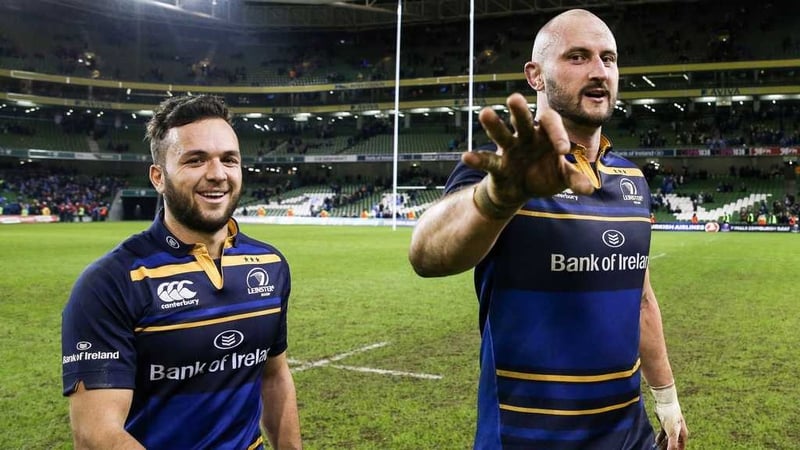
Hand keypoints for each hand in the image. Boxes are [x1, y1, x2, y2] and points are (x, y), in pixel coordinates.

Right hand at [464, 92, 594, 208]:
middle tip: (514, 99)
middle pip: (522, 120)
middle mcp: (525, 137)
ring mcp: (509, 150)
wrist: (521, 192)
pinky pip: (488, 161)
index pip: (550, 123)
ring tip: (484, 113)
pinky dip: (478, 159)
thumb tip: (590, 189)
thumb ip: (574, 179)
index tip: (563, 151)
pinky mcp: (498, 166)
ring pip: (502, 134)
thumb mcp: (562, 178)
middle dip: (519, 110)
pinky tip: (466, 156)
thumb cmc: (543, 176)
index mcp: (544, 135)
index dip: (557, 133)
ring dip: (494, 125)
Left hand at [651, 383, 687, 449]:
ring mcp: (671, 428)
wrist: (665, 402)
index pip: (680, 448)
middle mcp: (678, 432)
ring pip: (668, 440)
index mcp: (682, 435)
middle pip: (673, 444)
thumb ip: (672, 443)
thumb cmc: (671, 416)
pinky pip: (663, 434)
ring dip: (663, 445)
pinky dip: (660, 438)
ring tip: (657, 449)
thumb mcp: (672, 432)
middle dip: (668, 449)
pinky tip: (655, 442)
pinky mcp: (665, 425)